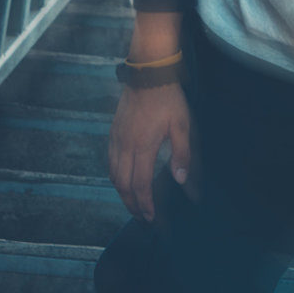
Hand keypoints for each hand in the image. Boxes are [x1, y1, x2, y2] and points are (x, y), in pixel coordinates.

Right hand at [108, 80, 193, 221]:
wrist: (147, 76)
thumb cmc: (168, 100)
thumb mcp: (182, 125)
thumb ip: (181, 153)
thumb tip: (180, 179)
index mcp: (143, 147)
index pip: (140, 184)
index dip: (145, 204)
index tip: (152, 217)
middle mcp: (125, 147)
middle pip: (123, 185)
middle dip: (132, 205)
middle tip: (143, 218)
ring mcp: (116, 140)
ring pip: (114, 176)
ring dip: (123, 194)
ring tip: (134, 204)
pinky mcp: (113, 134)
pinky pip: (110, 163)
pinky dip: (116, 178)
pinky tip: (125, 181)